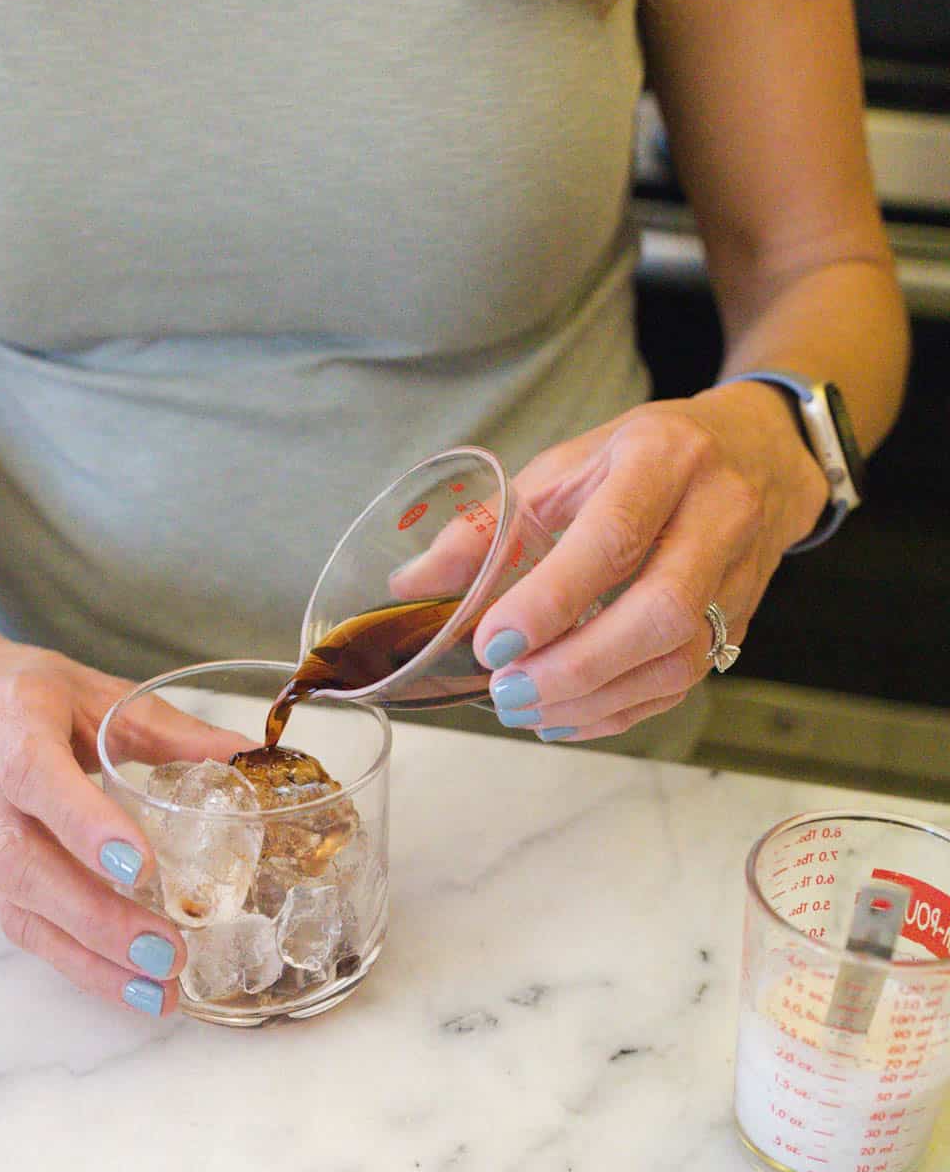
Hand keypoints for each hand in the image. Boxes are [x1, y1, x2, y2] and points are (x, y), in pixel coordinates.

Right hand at [0, 637, 249, 1014]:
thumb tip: (246, 755)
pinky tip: (131, 989)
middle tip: (166, 951)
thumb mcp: (94, 692)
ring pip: (20, 909)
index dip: (83, 824)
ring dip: (89, 959)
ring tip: (158, 989)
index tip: (141, 865)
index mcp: (11, 726)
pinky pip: (23, 929)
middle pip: (26, 864)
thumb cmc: (25, 694)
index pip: (37, 777)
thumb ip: (168, 729)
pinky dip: (76, 967)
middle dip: (96, 916)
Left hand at [471, 383, 827, 741]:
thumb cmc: (648, 458)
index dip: (551, 600)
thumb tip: (411, 586)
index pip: (614, 537)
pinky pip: (684, 684)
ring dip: (594, 699)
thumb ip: (490, 525)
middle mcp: (716, 515)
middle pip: (661, 612)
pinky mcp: (742, 622)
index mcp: (663, 459)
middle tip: (508, 689)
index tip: (492, 641)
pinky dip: (619, 712)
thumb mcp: (568, 465)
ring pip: (678, 660)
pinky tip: (565, 717)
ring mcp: (738, 575)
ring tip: (525, 709)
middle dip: (576, 665)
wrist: (761, 454)